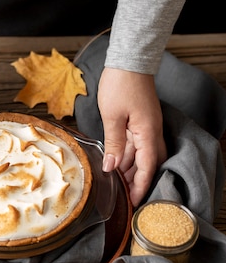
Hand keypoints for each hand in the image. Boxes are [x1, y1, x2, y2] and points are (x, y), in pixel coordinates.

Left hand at [97, 67, 166, 206]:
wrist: (128, 60)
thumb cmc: (121, 84)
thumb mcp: (112, 116)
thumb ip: (113, 143)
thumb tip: (111, 168)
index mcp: (148, 133)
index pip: (147, 167)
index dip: (140, 186)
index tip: (134, 202)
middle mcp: (150, 132)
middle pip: (146, 164)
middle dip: (135, 181)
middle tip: (122, 197)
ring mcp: (146, 127)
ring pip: (139, 155)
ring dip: (128, 169)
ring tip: (114, 185)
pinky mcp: (139, 122)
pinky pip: (134, 144)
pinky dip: (125, 156)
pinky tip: (114, 164)